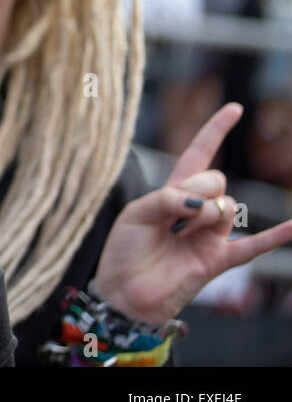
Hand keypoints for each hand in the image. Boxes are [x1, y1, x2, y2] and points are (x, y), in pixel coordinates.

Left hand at [91, 102, 291, 324]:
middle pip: (215, 181)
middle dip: (196, 190)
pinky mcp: (217, 260)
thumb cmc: (124, 251)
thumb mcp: (136, 214)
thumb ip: (167, 199)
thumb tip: (203, 202)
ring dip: (204, 217)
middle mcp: (196, 211)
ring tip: (180, 235)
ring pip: (226, 207)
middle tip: (174, 216)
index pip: (198, 155)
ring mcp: (210, 235)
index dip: (214, 131)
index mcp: (173, 193)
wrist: (124, 293)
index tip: (234, 108)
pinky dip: (276, 237)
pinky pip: (254, 246)